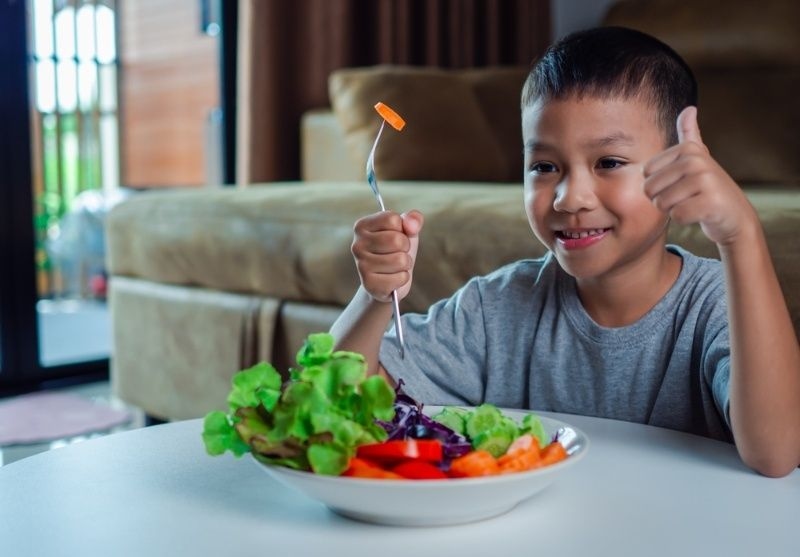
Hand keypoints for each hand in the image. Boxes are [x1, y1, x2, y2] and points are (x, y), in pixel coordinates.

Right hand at [351, 210, 423, 302]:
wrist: (388, 283)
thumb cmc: (395, 252)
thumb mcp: (406, 232)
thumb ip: (413, 220)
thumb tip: (412, 223)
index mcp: (362, 226)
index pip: (392, 219)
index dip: (402, 230)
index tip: (395, 237)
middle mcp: (357, 245)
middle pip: (397, 240)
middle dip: (405, 248)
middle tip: (397, 253)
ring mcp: (361, 265)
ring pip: (400, 260)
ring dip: (405, 264)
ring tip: (395, 266)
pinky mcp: (369, 284)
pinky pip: (401, 277)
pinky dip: (403, 278)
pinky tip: (392, 279)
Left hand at [643, 106, 757, 245]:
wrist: (735, 215)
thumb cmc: (709, 188)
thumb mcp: (699, 157)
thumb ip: (689, 135)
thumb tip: (689, 108)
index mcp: (687, 149)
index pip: (646, 173)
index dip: (658, 185)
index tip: (680, 184)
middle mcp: (696, 161)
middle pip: (650, 189)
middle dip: (663, 200)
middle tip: (686, 198)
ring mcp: (705, 180)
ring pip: (662, 204)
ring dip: (674, 210)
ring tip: (694, 204)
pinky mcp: (710, 203)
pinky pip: (677, 215)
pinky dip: (685, 219)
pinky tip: (701, 214)